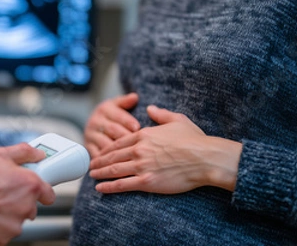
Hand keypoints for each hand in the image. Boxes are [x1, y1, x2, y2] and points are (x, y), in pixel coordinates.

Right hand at [0, 144, 55, 245]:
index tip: (33, 189)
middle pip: (29, 207)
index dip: (40, 191)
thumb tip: (38, 154)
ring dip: (6, 214)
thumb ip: (23, 153)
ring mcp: (14, 225)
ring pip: (15, 220)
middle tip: (1, 192)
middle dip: (18, 201)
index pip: (48, 194)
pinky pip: (2, 232)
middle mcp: (26, 207)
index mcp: (30, 185)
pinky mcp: (2, 239)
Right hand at [85, 93, 140, 158]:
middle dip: (125, 137)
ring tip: (130, 158)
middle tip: (137, 145)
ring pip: (105, 144)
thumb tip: (134, 97)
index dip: (128, 121)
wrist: (95, 125)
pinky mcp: (88, 147)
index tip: (137, 128)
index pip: (118, 115)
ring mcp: (91, 135)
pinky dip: (107, 163)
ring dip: (118, 152)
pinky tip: (117, 167)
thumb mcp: (118, 105)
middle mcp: (95, 121)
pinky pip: (97, 155)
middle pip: (112, 130)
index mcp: (104, 109)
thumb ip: (126, 101)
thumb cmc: (113, 115)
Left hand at [90, 105, 241, 193]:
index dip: (108, 148)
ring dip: (100, 173)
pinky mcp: (147, 181)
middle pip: (113, 156)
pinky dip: (109, 187)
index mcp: (144, 135)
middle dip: (99, 161)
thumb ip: (161, 114)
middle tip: (91, 165)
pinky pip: (122, 184)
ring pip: (114, 170)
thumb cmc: (195, 140)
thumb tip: (150, 108)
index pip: (120, 142)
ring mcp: (142, 166)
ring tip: (92, 175)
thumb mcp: (177, 120)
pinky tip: (100, 188)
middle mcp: (139, 150)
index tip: (101, 152)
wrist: (205, 158)